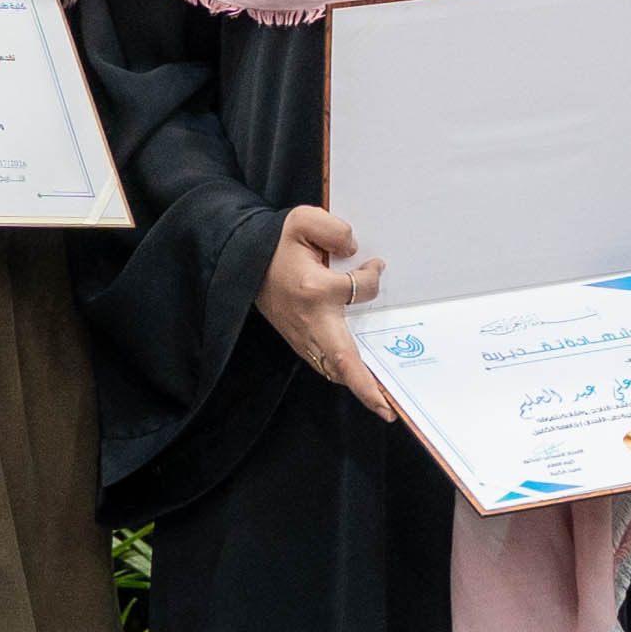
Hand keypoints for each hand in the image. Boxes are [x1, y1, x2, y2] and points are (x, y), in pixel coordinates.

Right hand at [262, 206, 395, 417]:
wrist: (241, 263)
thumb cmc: (273, 245)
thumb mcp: (302, 221)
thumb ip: (334, 230)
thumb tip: (356, 253)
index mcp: (313, 289)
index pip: (360, 289)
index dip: (373, 276)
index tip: (375, 265)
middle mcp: (309, 320)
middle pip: (343, 361)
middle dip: (365, 388)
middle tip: (389, 411)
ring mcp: (302, 335)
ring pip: (334, 368)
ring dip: (357, 386)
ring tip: (383, 404)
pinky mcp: (298, 342)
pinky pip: (325, 364)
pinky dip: (343, 375)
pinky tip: (362, 381)